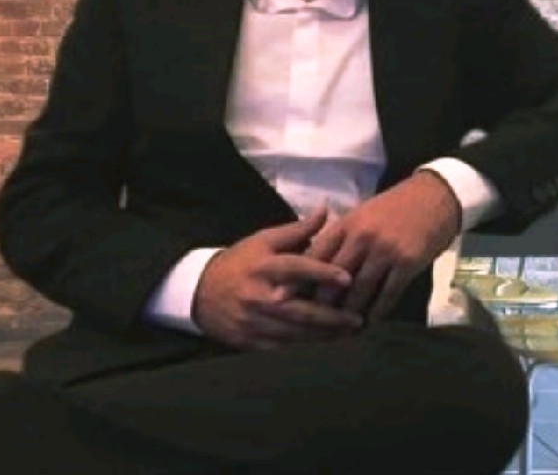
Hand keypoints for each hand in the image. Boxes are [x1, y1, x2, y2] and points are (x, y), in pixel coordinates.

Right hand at [192, 210, 362, 349]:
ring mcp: (254, 323)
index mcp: (263, 267)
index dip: (322, 272)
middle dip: (331, 317)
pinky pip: (285, 347)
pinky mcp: (251, 343)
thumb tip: (325, 210)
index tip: (347, 278)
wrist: (199, 293)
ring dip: (324, 335)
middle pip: (300, 310)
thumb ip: (297, 230)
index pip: (296, 268)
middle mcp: (259, 297)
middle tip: (358, 318)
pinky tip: (325, 342)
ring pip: (295, 334)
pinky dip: (307, 345)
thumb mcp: (264, 240)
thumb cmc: (240, 262)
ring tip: (349, 332)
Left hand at [306, 171, 460, 321]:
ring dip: (350, 313)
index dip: (298, 280)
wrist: (433, 198)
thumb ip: (338, 237)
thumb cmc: (392, 208)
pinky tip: (370, 323)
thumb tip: (311, 262)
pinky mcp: (407, 263)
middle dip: (321, 304)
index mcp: (347, 224)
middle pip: (334, 278)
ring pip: (360, 290)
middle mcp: (363, 237)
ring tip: (340, 330)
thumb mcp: (360, 215)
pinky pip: (388, 295)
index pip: (316, 255)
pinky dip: (377, 312)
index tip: (280, 300)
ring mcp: (386, 251)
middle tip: (310, 325)